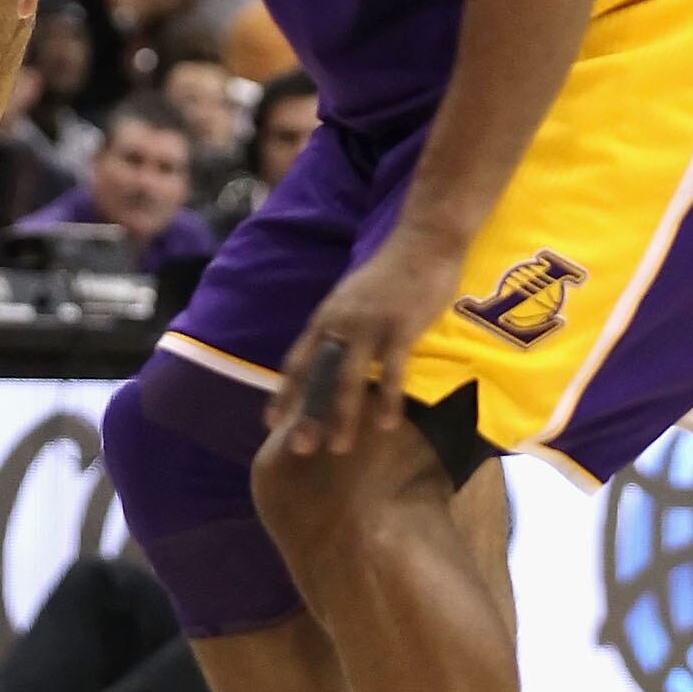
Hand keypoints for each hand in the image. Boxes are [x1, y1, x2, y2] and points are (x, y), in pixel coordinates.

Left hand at [268, 226, 464, 455]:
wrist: (422, 242)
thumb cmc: (389, 274)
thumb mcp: (353, 299)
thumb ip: (341, 327)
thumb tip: (329, 358)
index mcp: (327, 316)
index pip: (298, 361)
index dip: (284, 392)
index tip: (270, 422)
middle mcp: (341, 322)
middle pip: (318, 375)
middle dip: (307, 413)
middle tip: (299, 449)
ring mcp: (369, 325)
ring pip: (348, 379)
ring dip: (342, 416)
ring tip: (339, 448)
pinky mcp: (400, 327)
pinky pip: (391, 371)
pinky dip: (387, 400)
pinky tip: (386, 425)